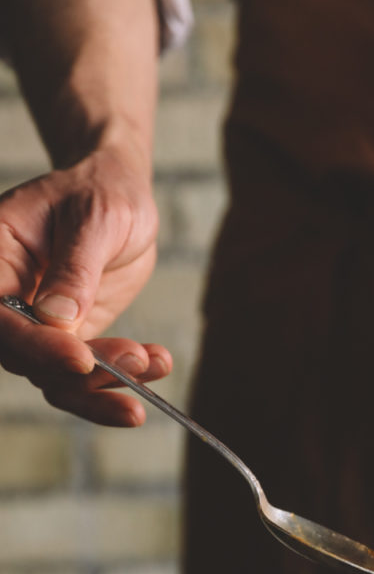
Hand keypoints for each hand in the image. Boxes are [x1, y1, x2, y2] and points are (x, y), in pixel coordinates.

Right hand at [0, 144, 170, 424]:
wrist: (119, 193)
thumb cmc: (100, 190)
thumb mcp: (95, 217)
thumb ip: (75, 268)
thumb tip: (56, 319)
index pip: (0, 318)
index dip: (36, 345)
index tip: (81, 357)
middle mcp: (8, 297)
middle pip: (25, 358)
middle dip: (81, 372)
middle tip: (136, 359)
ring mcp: (38, 324)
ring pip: (56, 377)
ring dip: (106, 383)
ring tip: (154, 361)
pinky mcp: (69, 339)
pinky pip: (85, 376)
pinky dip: (120, 380)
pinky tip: (158, 364)